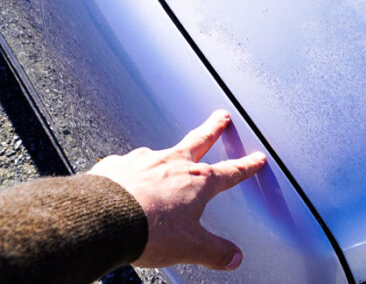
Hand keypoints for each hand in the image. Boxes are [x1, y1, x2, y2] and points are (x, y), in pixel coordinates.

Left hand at [88, 110, 265, 270]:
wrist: (102, 220)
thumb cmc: (147, 229)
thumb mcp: (190, 247)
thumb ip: (215, 251)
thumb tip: (232, 257)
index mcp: (198, 182)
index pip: (230, 172)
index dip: (246, 166)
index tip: (255, 159)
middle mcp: (173, 164)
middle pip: (200, 140)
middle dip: (214, 128)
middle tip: (221, 117)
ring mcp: (143, 161)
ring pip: (162, 151)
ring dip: (169, 152)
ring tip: (166, 155)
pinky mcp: (117, 166)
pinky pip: (128, 165)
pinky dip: (131, 170)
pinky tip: (126, 179)